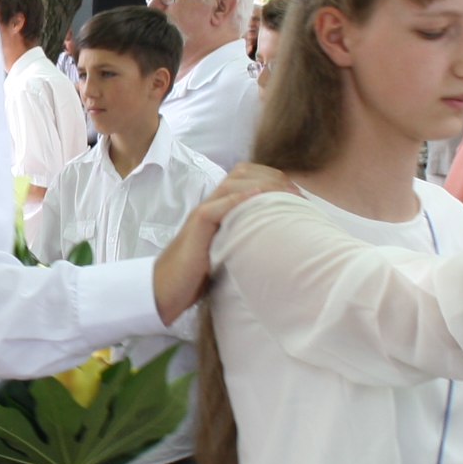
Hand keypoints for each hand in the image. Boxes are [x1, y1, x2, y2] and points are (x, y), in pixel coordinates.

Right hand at [150, 163, 293, 324]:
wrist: (164, 290)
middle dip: (273, 177)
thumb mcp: (226, 251)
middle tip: (298, 193)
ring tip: (285, 193)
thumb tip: (277, 242)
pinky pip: (215, 208)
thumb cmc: (195, 276)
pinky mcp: (195, 228)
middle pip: (241, 173)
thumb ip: (244, 239)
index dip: (273, 179)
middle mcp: (210, 206)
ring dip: (262, 185)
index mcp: (219, 209)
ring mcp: (202, 215)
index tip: (297, 193)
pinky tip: (257, 197)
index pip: (246, 177)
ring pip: (230, 185)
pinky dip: (237, 199)